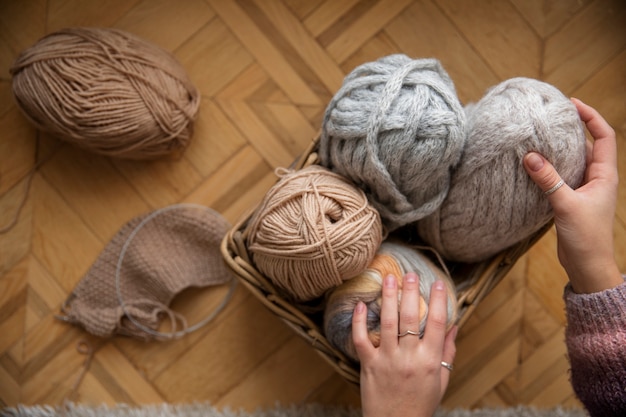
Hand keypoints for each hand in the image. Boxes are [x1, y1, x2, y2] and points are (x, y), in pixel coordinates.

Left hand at [353, 272, 457, 416]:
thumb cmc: (421, 403)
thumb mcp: (441, 379)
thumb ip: (447, 351)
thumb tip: (455, 325)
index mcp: (430, 360)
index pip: (437, 324)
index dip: (438, 301)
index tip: (438, 283)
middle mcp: (409, 357)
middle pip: (411, 317)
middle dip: (410, 292)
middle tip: (409, 273)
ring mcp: (387, 359)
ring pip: (387, 323)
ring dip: (387, 298)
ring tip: (388, 279)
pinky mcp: (368, 364)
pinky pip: (361, 339)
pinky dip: (359, 321)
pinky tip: (360, 304)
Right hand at [523, 98, 622, 292]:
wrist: (587, 266)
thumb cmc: (586, 238)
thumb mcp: (566, 205)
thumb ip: (548, 180)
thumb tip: (530, 156)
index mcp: (604, 176)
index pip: (604, 136)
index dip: (591, 117)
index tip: (572, 104)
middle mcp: (597, 179)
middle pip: (589, 144)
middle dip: (573, 127)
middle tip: (552, 115)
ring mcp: (584, 189)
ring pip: (574, 159)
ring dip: (560, 147)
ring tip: (540, 134)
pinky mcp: (572, 200)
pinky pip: (562, 175)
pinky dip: (550, 166)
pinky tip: (534, 164)